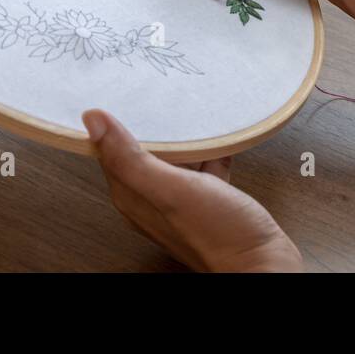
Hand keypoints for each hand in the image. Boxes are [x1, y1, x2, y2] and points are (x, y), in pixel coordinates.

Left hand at [83, 109, 302, 271]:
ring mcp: (183, 201)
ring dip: (180, 136)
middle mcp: (154, 200)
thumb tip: (92, 120)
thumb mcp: (169, 189)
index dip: (110, 125)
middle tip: (149, 90)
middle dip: (146, 124)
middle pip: (142, 153)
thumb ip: (130, 158)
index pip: (110, 153)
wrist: (261, 263)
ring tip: (184, 105)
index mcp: (135, 196)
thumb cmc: (217, 233)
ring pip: (174, 158)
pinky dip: (209, 150)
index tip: (113, 94)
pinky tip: (219, 136)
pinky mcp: (211, 200)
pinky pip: (204, 167)